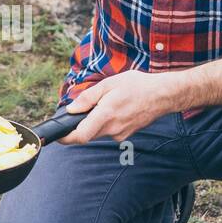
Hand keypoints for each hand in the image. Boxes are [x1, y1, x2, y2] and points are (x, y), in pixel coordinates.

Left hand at [58, 70, 185, 144]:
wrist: (163, 95)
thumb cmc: (138, 86)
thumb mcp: (109, 84)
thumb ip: (88, 97)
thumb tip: (72, 108)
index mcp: (106, 114)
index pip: (80, 136)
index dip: (66, 138)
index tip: (58, 136)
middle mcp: (113, 128)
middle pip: (86, 135)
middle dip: (79, 126)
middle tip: (80, 112)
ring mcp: (120, 134)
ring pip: (98, 133)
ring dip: (93, 123)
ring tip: (104, 105)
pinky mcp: (126, 135)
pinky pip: (109, 132)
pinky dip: (105, 123)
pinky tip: (114, 109)